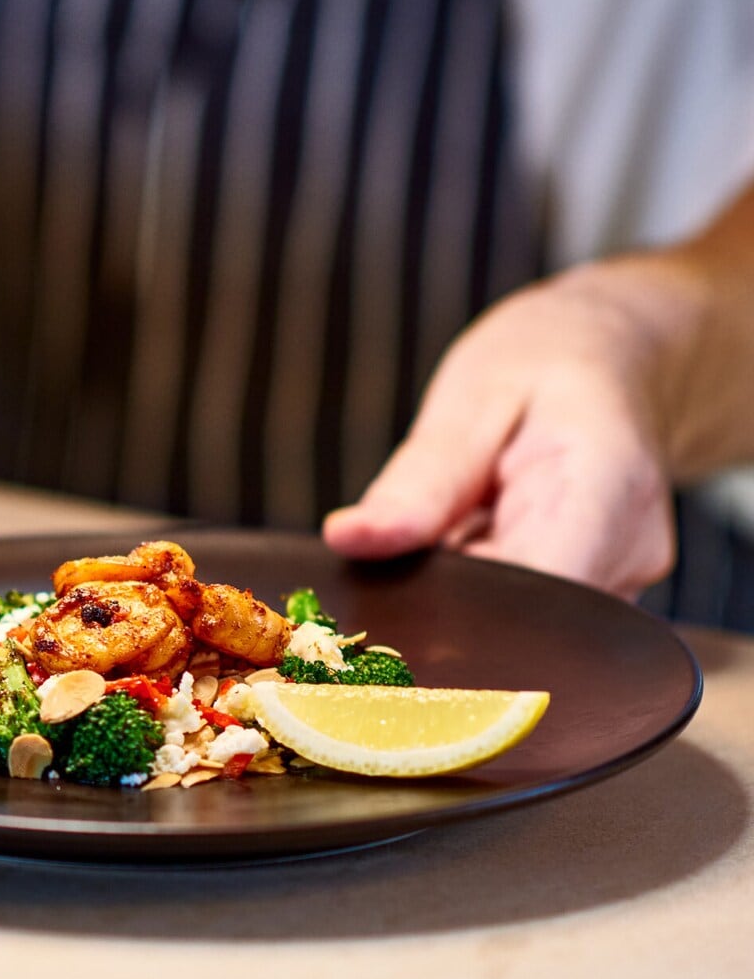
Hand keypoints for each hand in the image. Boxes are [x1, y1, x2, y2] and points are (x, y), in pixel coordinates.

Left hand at [323, 261, 689, 598]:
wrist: (606, 355)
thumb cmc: (541, 363)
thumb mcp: (468, 400)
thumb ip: (417, 481)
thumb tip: (350, 539)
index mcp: (606, 491)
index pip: (531, 595)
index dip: (453, 609)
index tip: (390, 587)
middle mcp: (628, 550)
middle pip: (520, 622)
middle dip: (444, 600)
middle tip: (402, 543)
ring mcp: (620, 578)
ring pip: (517, 623)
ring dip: (460, 590)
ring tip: (451, 520)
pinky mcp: (598, 590)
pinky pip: (523, 610)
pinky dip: (478, 584)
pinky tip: (469, 538)